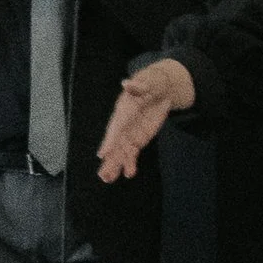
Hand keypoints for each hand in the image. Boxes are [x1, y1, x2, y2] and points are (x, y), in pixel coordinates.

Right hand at [98, 55, 193, 182]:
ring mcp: (130, 133)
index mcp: (124, 111)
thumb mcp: (148, 82)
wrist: (160, 89)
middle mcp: (123, 124)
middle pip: (115, 144)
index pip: (115, 128)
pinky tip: (129, 174)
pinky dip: (130, 163)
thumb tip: (126, 83)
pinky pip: (132, 153)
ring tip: (108, 179)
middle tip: (103, 174)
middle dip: (109, 159)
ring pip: (120, 152)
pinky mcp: (138, 139)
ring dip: (115, 165)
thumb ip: (138, 86)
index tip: (103, 154)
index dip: (109, 141)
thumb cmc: (152, 83)